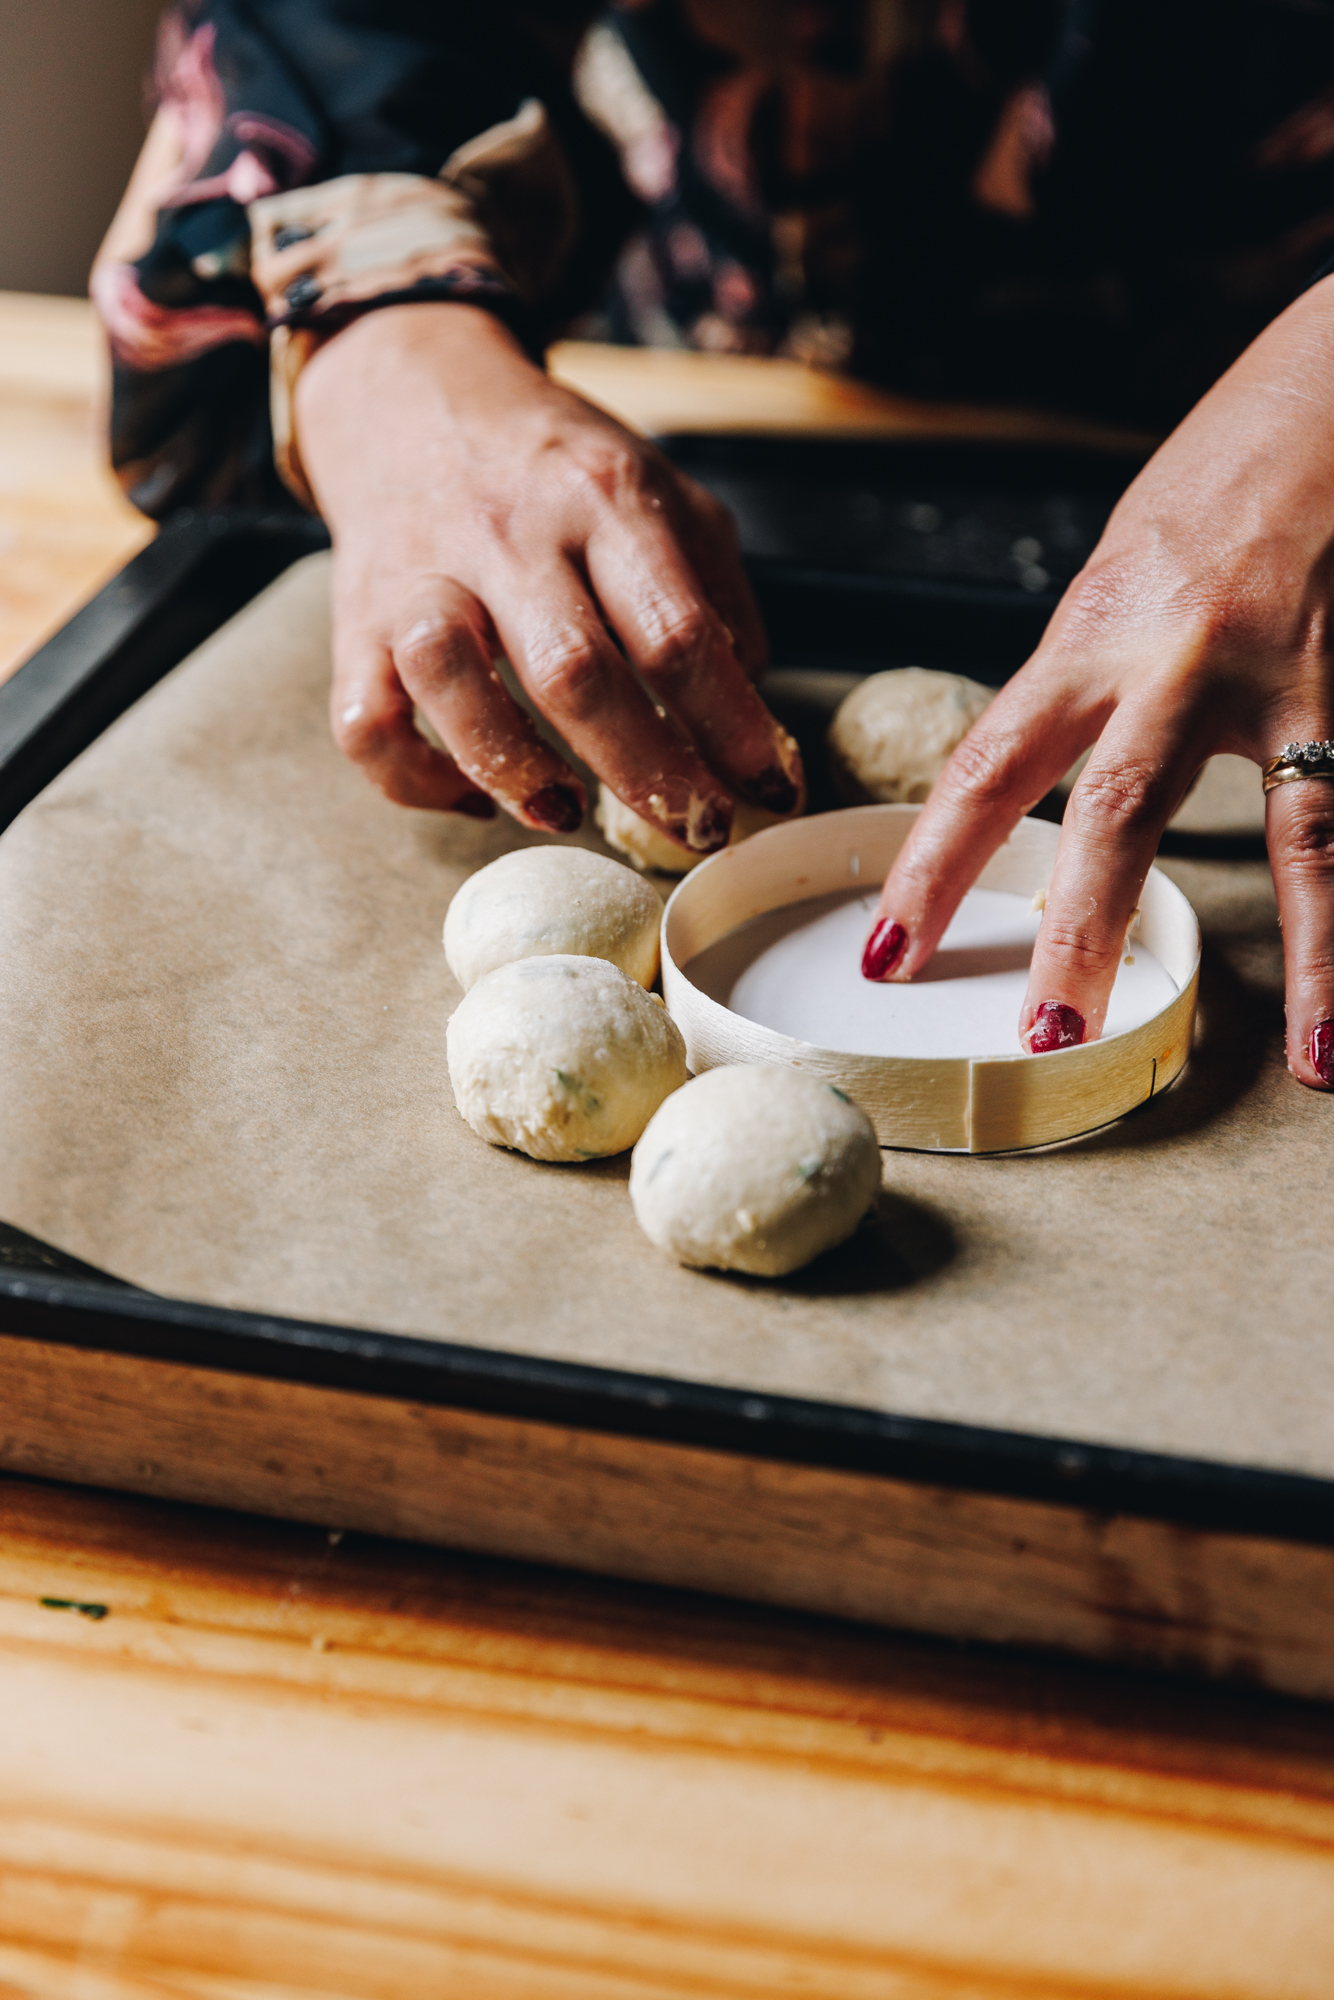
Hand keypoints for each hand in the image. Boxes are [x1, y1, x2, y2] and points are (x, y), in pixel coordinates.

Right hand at [293, 302, 800, 849]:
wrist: (411, 392)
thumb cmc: (555, 468)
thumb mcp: (660, 492)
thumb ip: (714, 596)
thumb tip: (747, 723)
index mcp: (603, 496)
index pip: (676, 629)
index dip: (732, 727)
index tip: (774, 789)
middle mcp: (506, 530)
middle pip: (575, 672)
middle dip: (648, 773)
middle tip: (698, 830)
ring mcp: (420, 576)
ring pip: (448, 679)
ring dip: (514, 766)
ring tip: (567, 811)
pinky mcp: (353, 623)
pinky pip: (364, 722)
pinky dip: (417, 780)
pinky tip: (477, 796)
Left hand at [864, 273, 1333, 1090]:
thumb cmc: (1221, 476)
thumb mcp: (1118, 574)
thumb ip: (1086, 684)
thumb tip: (1049, 784)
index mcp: (1088, 632)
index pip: (984, 772)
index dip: (929, 873)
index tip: (889, 956)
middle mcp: (1176, 657)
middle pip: (1114, 816)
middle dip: (1081, 934)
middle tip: (1046, 1032)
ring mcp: (1283, 669)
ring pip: (1292, 828)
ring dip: (1302, 953)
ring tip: (1304, 1055)